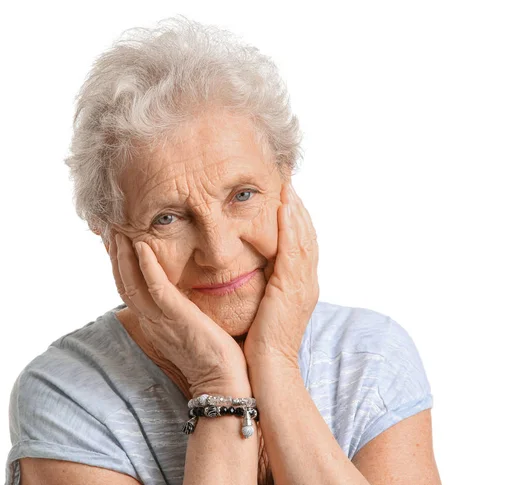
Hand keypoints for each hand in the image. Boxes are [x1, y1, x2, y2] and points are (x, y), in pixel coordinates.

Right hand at [108, 232, 249, 397]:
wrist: (222, 382)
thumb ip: (183, 311)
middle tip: (111, 229)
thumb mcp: (191, 329)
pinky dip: (146, 266)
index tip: (119, 241)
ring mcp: (161, 318)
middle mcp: (150, 320)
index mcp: (154, 322)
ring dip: (124, 255)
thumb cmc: (213, 358)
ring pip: (132, 282)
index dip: (121, 264)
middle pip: (123, 282)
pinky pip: (156, 287)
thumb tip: (190, 294)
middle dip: (116, 254)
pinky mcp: (176, 316)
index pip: (130, 288)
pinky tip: (141, 245)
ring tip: (119, 231)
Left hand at [244, 181, 319, 364]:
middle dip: (298, 207)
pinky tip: (284, 207)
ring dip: (296, 209)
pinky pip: (295, 250)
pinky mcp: (293, 289)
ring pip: (304, 237)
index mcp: (299, 285)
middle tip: (288, 181)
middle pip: (307, 234)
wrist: (267, 370)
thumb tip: (244, 271)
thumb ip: (259, 286)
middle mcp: (307, 281)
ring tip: (287, 185)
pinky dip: (291, 227)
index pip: (299, 243)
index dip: (294, 218)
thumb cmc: (259, 343)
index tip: (284, 196)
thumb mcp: (261, 308)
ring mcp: (303, 284)